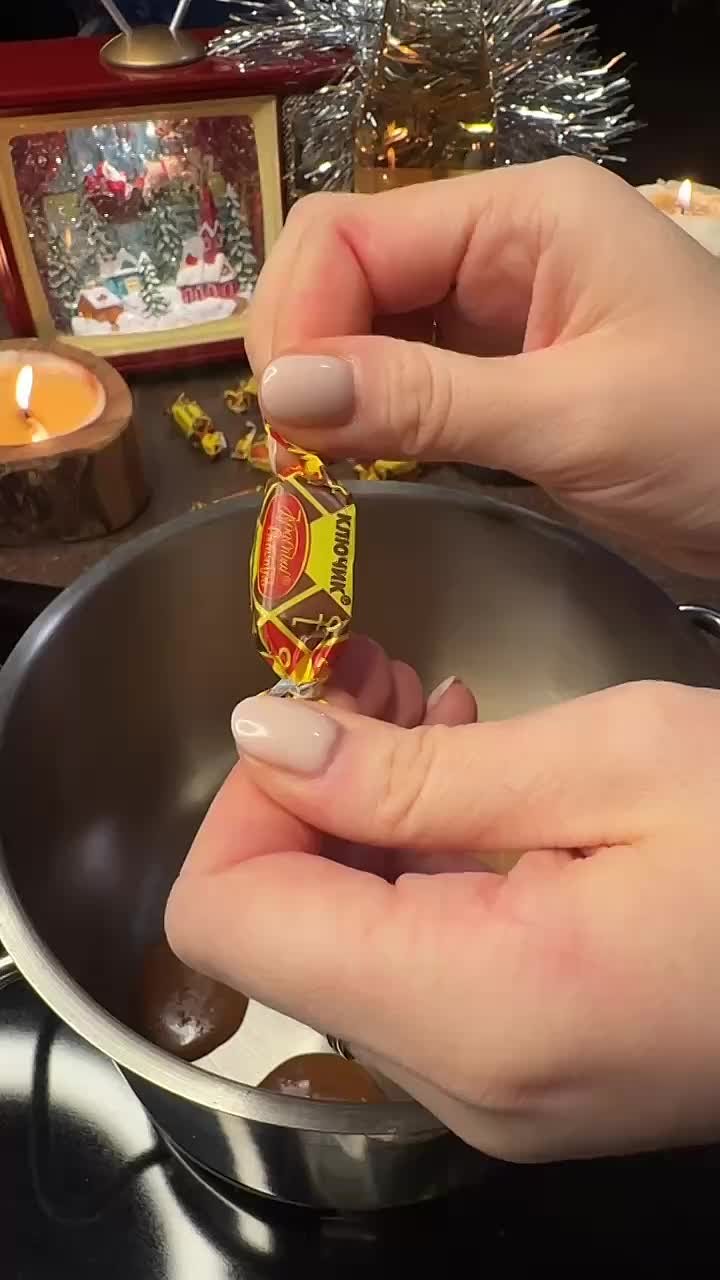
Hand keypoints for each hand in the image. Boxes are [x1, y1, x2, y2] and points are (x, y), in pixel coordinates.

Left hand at [167, 675, 719, 1162]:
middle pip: (281, 932)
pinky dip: (419, 866)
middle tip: (383, 681)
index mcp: (472, 1008)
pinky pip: (417, 968)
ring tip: (434, 712)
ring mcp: (496, 1093)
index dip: (243, 799)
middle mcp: (463, 1084)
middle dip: (311, 793)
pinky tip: (477, 782)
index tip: (316, 713)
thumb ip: (414, 768)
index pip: (228, 919)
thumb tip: (264, 736)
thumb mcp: (615, 760)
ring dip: (366, 819)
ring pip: (344, 946)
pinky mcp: (530, 1071)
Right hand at [246, 158, 719, 575]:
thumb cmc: (714, 440)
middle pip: (347, 270)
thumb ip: (425, 402)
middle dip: (304, 349)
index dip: (299, 318)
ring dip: (328, 386)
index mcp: (523, 216)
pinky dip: (368, 415)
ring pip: (366, 327)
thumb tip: (278, 393)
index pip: (353, 233)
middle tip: (292, 445)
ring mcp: (498, 311)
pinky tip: (355, 456)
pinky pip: (403, 377)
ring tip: (315, 459)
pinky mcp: (499, 374)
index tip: (282, 416)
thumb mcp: (572, 417)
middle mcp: (499, 248)